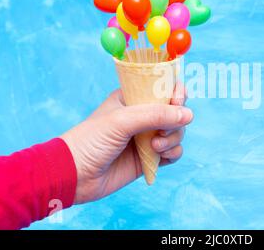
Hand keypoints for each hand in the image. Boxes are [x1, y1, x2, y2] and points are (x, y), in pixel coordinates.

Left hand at [61, 82, 191, 203]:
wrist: (74, 176)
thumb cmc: (91, 140)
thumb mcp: (122, 121)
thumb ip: (156, 115)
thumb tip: (189, 115)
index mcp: (133, 98)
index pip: (163, 88)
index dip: (175, 93)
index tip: (177, 101)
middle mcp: (142, 116)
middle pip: (175, 111)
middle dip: (175, 120)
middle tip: (162, 130)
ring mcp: (147, 137)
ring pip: (177, 132)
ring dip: (173, 139)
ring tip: (155, 147)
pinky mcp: (149, 158)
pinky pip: (173, 152)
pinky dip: (172, 153)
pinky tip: (160, 156)